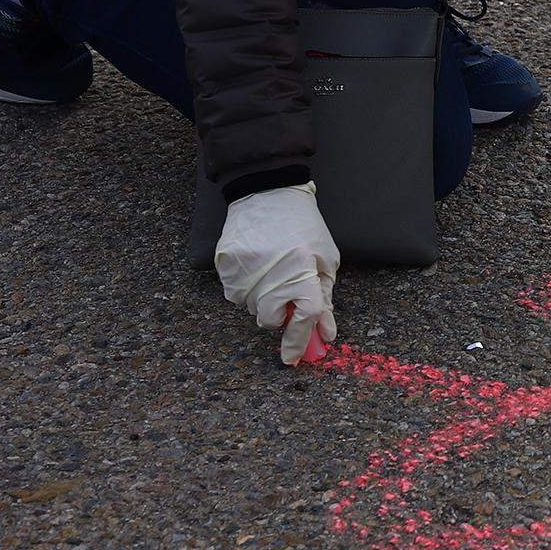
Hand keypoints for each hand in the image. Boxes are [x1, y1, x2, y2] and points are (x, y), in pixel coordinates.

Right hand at [215, 183, 338, 366]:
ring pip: (252, 308)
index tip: (294, 357)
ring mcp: (244, 271)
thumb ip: (325, 299)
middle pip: (271, 320)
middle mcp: (272, 274)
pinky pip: (235, 293)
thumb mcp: (325, 259)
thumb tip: (325, 334)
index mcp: (303, 271)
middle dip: (280, 315)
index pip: (304, 317)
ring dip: (264, 299)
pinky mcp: (225, 266)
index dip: (300, 340)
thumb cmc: (303, 225)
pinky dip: (247, 286)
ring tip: (272, 270)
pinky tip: (256, 264)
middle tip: (286, 294)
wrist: (267, 192)